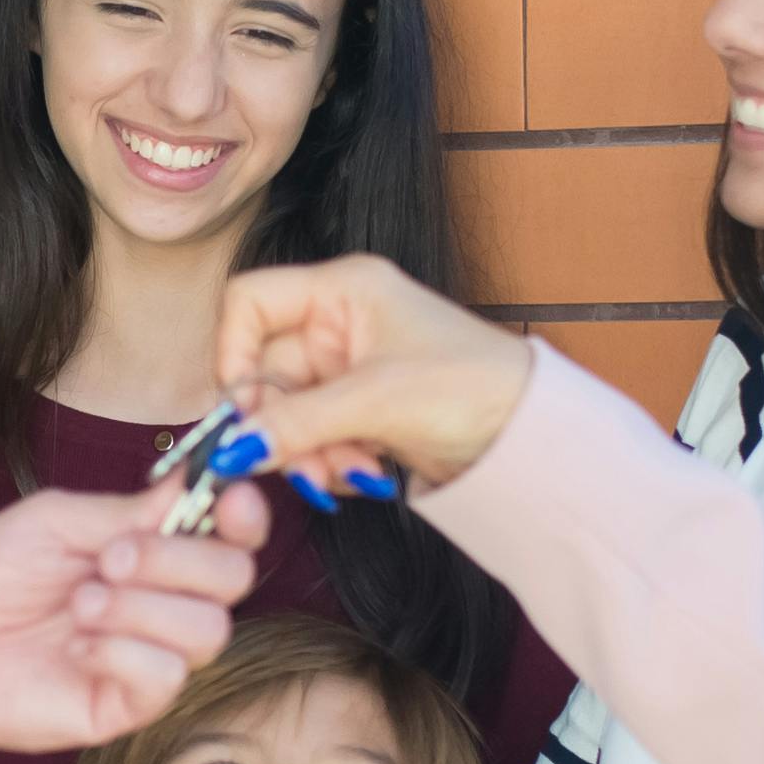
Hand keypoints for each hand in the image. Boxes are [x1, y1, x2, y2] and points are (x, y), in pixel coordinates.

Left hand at [0, 484, 265, 751]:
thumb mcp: (53, 521)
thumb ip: (124, 510)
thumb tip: (195, 482)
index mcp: (155, 547)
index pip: (233, 533)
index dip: (246, 515)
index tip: (230, 499)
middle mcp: (166, 601)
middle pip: (234, 578)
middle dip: (178, 560)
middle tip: (111, 560)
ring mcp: (154, 655)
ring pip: (208, 630)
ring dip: (140, 608)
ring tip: (79, 607)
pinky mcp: (133, 705)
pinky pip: (166, 676)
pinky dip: (120, 653)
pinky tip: (76, 650)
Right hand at [213, 253, 537, 495]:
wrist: (532, 434)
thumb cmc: (471, 387)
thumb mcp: (373, 402)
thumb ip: (295, 424)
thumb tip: (231, 447)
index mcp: (342, 290)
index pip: (250, 303)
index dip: (233, 353)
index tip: (242, 408)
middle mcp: (340, 322)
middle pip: (266, 371)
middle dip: (281, 426)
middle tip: (299, 467)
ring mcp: (351, 368)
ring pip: (289, 413)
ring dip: (307, 452)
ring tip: (347, 474)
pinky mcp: (364, 409)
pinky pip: (317, 436)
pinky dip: (331, 461)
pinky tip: (365, 473)